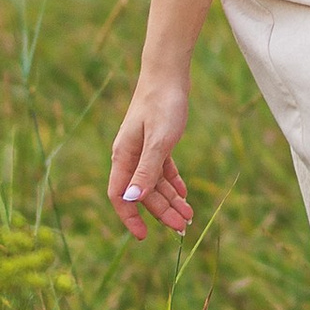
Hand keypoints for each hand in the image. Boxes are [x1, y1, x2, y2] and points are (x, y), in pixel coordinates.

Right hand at [108, 71, 194, 238]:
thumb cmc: (163, 104)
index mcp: (124, 156)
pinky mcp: (156, 140)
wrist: (169, 73)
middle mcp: (130, 155)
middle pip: (142, 192)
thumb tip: (131, 199)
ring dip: (170, 200)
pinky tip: (184, 193)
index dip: (130, 218)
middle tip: (183, 228)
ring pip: (154, 182)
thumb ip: (147, 170)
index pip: (120, 195)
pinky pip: (162, 169)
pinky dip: (172, 182)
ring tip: (189, 215)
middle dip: (161, 212)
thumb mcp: (159, 140)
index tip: (144, 236)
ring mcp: (143, 148)